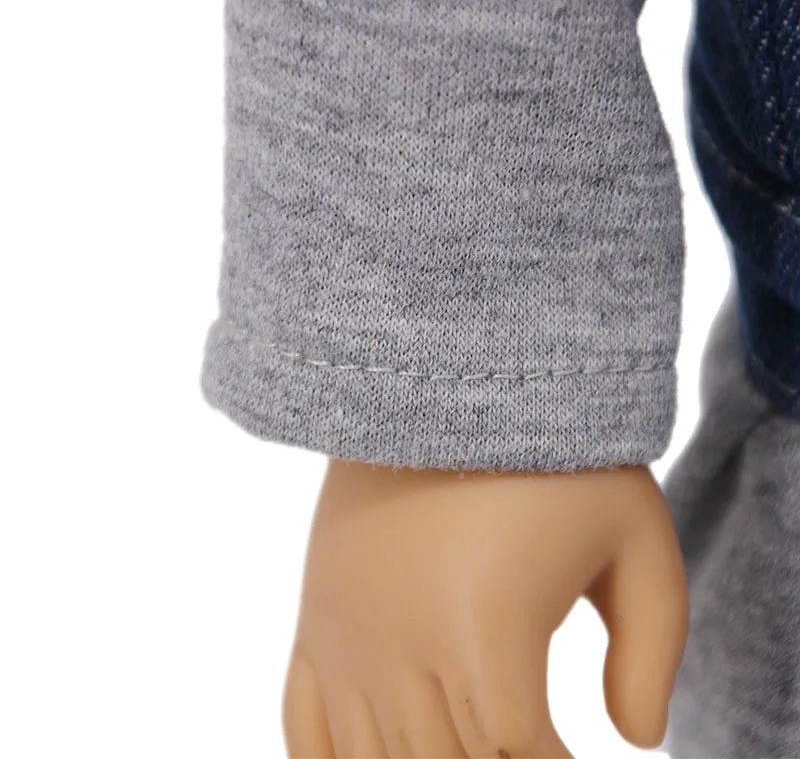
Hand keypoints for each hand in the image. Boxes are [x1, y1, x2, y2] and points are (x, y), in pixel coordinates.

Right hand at [283, 459, 688, 757]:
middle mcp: (401, 645)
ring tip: (458, 739)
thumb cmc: (557, 458)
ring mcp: (347, 636)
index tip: (570, 748)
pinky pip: (301, 727)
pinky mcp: (316, 617)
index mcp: (488, 632)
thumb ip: (652, 648)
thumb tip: (637, 737)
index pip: (521, 754)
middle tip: (516, 736)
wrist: (447, 380)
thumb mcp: (635, 539)